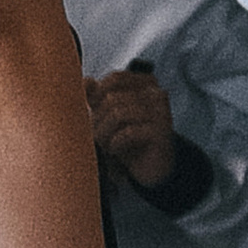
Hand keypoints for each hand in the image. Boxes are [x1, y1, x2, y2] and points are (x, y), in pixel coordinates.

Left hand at [86, 66, 176, 187]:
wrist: (151, 168)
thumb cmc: (129, 139)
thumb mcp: (110, 115)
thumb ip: (97, 96)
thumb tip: (85, 81)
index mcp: (146, 83)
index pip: (114, 79)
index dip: (96, 95)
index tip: (92, 113)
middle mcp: (156, 94)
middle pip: (112, 98)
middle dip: (97, 119)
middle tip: (97, 136)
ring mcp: (161, 112)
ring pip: (117, 114)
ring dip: (103, 133)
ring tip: (105, 144)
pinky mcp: (161, 132)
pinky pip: (127, 132)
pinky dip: (114, 143)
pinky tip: (115, 150)